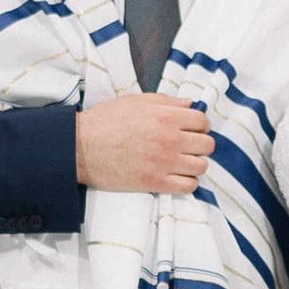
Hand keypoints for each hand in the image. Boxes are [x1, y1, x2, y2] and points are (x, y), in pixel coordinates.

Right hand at [75, 93, 213, 197]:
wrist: (80, 148)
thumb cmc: (105, 121)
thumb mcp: (136, 101)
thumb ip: (166, 101)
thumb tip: (190, 104)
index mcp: (166, 116)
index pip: (203, 121)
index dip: (200, 125)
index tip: (192, 129)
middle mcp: (170, 139)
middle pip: (207, 145)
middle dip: (200, 144)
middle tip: (187, 145)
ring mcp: (164, 163)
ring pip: (201, 166)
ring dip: (195, 164)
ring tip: (182, 162)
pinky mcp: (155, 183)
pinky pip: (188, 186)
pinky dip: (187, 182)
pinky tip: (177, 176)